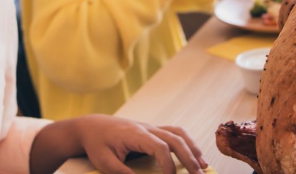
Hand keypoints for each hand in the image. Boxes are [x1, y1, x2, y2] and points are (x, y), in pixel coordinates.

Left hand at [30, 114, 207, 173]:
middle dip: (189, 157)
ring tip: (203, 165)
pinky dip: (186, 142)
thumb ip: (122, 173)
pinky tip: (193, 154)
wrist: (92, 126)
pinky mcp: (151, 130)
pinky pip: (174, 132)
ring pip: (177, 133)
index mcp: (135, 133)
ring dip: (192, 148)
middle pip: (174, 138)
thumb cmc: (97, 144)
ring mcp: (150, 127)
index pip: (159, 146)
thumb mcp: (104, 162)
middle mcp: (146, 127)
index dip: (168, 163)